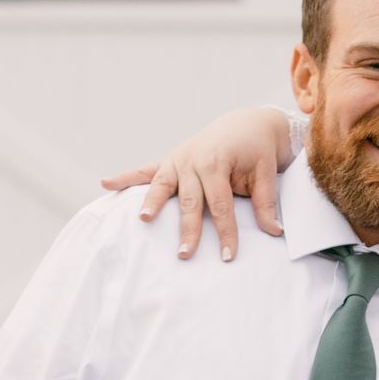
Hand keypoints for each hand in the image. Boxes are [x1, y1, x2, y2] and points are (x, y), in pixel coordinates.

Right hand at [99, 108, 295, 261]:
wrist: (247, 123)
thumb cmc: (257, 150)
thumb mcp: (265, 173)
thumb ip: (264, 203)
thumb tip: (274, 231)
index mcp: (217, 163)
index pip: (221, 205)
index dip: (226, 232)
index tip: (229, 256)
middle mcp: (192, 161)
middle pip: (189, 201)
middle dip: (187, 229)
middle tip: (185, 254)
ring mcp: (178, 160)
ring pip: (162, 186)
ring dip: (152, 204)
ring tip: (145, 220)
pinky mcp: (169, 161)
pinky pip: (145, 171)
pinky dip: (125, 177)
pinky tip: (105, 183)